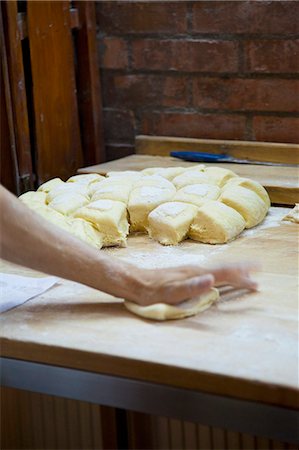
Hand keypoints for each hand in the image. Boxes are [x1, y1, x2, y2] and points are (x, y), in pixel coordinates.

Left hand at [130, 262, 258, 305]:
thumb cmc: (152, 291)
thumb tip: (211, 279)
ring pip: (217, 269)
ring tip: (244, 273)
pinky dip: (220, 273)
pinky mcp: (185, 274)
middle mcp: (195, 269)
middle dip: (241, 270)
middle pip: (223, 268)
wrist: (135, 282)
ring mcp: (190, 270)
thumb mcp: (171, 292)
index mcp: (195, 274)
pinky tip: (218, 276)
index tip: (255, 278)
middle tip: (257, 272)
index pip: (223, 272)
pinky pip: (209, 271)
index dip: (240, 275)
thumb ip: (191, 286)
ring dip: (232, 271)